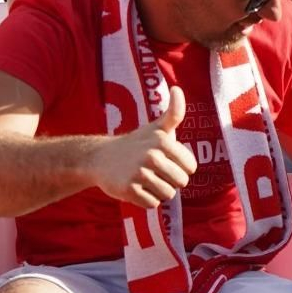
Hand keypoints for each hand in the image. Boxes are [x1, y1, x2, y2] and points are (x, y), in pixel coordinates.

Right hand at [92, 86, 197, 208]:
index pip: (190, 168)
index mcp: (163, 140)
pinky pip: (152, 204)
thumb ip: (173, 112)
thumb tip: (177, 88)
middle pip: (180, 182)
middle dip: (170, 181)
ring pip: (167, 195)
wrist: (100, 158)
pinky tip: (135, 187)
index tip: (166, 161)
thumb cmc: (136, 143)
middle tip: (153, 172)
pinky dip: (146, 200)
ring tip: (144, 179)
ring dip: (158, 191)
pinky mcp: (129, 189)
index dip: (181, 168)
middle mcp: (152, 155)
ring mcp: (139, 173)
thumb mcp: (156, 127)